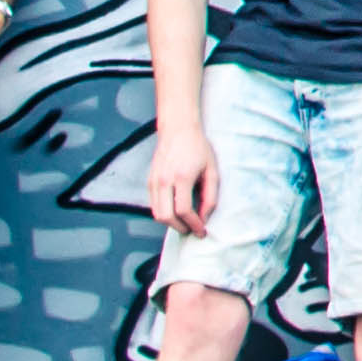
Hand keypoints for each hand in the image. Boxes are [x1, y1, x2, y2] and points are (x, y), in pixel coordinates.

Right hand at [147, 118, 219, 237]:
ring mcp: (153, 181)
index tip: (202, 231)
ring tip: (185, 223)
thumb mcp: (212, 170)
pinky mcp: (149, 181)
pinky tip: (176, 212)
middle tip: (192, 230)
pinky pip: (154, 205)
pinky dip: (164, 213)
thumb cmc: (198, 148)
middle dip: (180, 228)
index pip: (184, 210)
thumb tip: (205, 217)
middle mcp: (163, 181)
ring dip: (171, 223)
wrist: (178, 129)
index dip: (194, 224)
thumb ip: (210, 195)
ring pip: (157, 214)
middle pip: (166, 217)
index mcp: (181, 177)